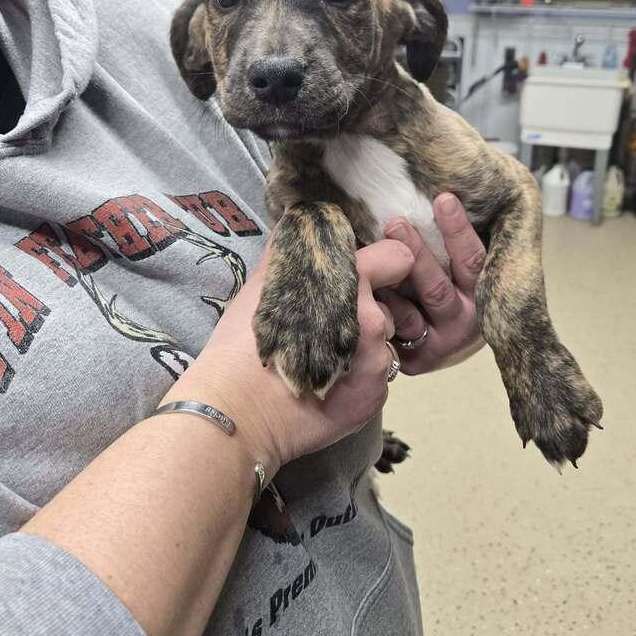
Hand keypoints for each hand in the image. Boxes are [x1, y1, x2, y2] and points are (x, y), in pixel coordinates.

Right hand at [160, 235, 413, 474]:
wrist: (237, 412)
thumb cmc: (242, 344)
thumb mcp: (264, 282)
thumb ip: (295, 251)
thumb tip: (304, 222)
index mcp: (348, 283)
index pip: (398, 258)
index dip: (385, 264)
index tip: (369, 274)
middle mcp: (373, 319)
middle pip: (390, 304)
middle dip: (369, 311)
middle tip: (328, 326)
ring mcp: (377, 362)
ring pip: (384, 343)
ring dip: (365, 348)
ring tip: (324, 360)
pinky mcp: (376, 396)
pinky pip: (377, 378)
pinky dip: (358, 380)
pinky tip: (326, 386)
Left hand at [380, 193, 485, 374]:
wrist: (448, 341)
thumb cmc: (452, 286)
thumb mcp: (464, 265)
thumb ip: (454, 240)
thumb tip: (437, 193)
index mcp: (484, 293)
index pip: (473, 260)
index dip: (458, 230)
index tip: (442, 199)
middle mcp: (466, 322)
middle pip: (436, 288)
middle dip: (415, 254)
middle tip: (394, 223)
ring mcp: (441, 343)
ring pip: (409, 315)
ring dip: (388, 287)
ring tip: (368, 256)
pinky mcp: (417, 361)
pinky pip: (392, 333)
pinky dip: (377, 312)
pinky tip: (362, 291)